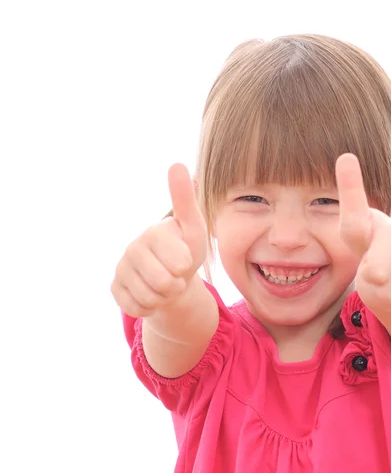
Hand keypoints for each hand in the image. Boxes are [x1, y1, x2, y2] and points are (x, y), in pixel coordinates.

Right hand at [111, 163, 206, 317]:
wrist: (173, 276)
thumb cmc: (185, 249)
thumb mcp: (193, 227)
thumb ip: (185, 200)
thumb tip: (177, 164)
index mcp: (152, 233)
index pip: (178, 264)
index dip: (185, 267)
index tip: (183, 259)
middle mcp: (132, 249)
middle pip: (163, 284)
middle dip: (176, 285)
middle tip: (175, 274)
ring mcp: (121, 269)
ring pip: (150, 299)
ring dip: (164, 298)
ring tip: (165, 284)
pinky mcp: (115, 289)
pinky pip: (136, 309)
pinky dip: (149, 308)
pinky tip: (151, 294)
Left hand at [336, 153, 390, 313]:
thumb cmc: (374, 256)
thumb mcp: (357, 246)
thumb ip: (358, 243)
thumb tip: (361, 211)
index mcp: (372, 226)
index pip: (355, 209)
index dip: (350, 184)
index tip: (345, 158)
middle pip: (376, 277)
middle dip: (372, 285)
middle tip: (377, 274)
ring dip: (389, 297)